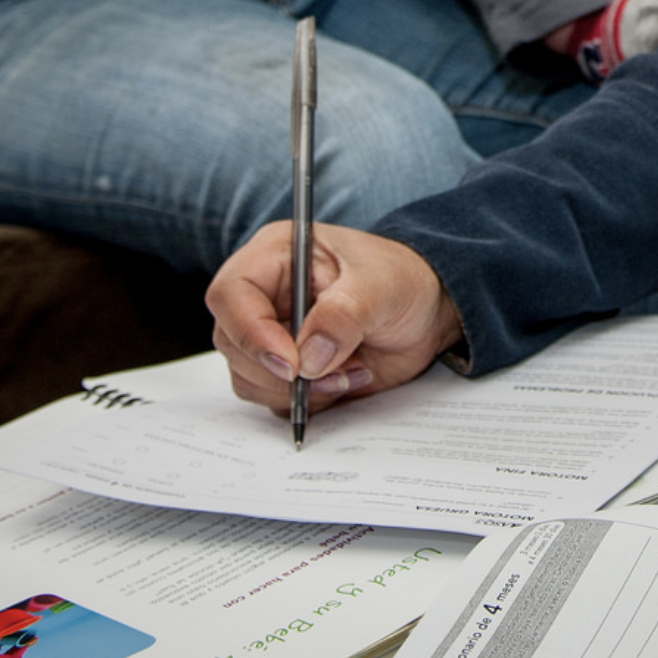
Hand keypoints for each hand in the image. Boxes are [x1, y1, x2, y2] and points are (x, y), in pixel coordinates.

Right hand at [207, 221, 464, 414]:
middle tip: (334, 371)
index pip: (232, 294)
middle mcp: (265, 294)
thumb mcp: (382, 286)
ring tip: (350, 369)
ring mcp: (271, 333)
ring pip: (248, 377)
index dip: (251, 332)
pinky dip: (308, 402)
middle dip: (281, 370)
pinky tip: (346, 379)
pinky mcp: (284, 368)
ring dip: (298, 390)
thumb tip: (309, 357)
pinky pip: (272, 399)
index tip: (292, 363)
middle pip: (232, 342)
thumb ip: (345, 314)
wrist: (426, 311)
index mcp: (277, 255)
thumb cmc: (402, 279)